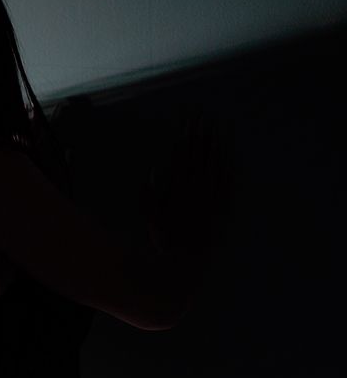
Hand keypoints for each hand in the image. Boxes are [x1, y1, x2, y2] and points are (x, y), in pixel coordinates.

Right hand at [145, 113, 223, 242]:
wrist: (188, 261)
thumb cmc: (166, 242)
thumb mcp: (150, 220)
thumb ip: (149, 197)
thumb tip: (150, 174)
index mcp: (178, 189)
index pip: (183, 156)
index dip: (186, 137)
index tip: (188, 121)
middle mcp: (197, 189)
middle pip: (201, 155)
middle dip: (202, 134)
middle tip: (205, 116)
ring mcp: (211, 196)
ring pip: (215, 165)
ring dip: (217, 145)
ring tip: (218, 128)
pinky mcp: (222, 206)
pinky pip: (227, 182)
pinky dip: (228, 166)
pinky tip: (229, 155)